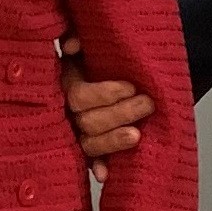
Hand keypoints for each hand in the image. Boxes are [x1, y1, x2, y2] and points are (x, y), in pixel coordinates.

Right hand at [58, 40, 155, 161]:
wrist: (108, 69)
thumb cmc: (98, 56)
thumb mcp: (89, 43)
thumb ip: (77, 37)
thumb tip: (75, 45)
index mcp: (64, 83)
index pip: (79, 96)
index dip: (105, 94)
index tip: (130, 87)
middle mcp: (65, 111)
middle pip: (88, 121)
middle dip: (121, 113)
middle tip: (147, 103)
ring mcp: (73, 132)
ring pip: (89, 143)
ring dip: (114, 141)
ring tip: (138, 135)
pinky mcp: (82, 148)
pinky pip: (87, 161)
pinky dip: (97, 167)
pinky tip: (106, 174)